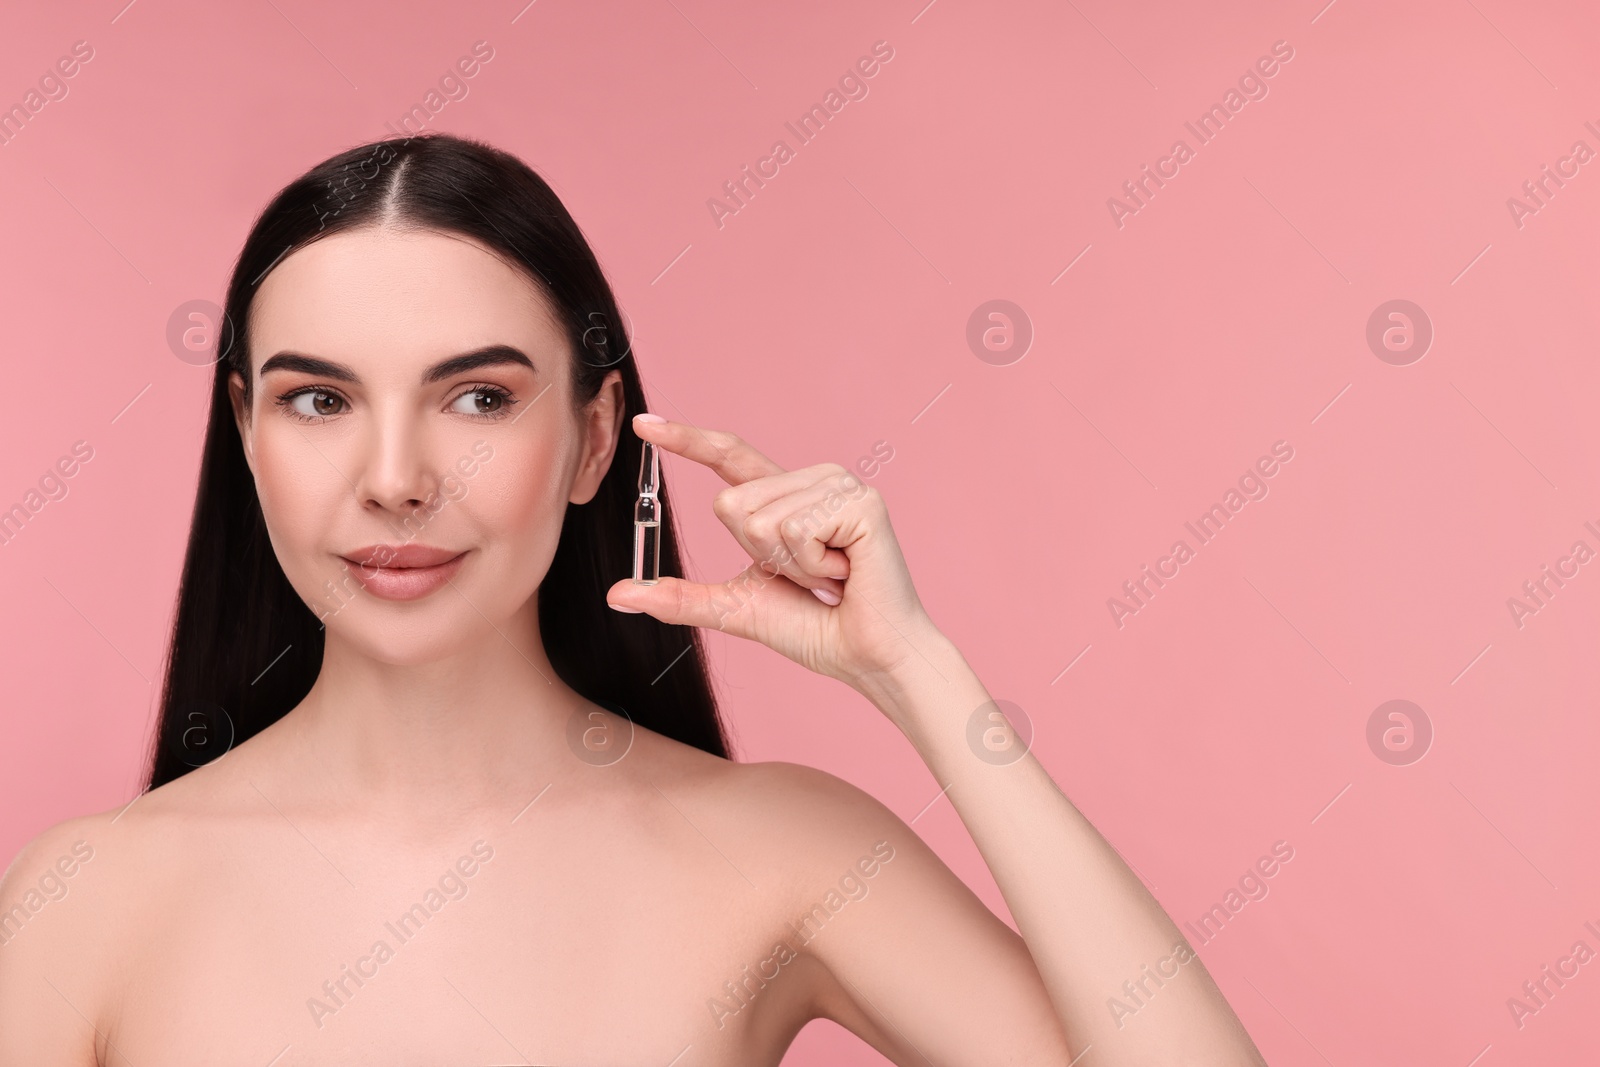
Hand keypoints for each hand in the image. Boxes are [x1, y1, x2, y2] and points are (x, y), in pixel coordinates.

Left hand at [606, 414, 940, 690]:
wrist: (866, 656)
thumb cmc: (813, 629)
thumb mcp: (734, 606)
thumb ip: (679, 596)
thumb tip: (618, 594)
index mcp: (782, 497)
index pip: (727, 456)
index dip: (685, 439)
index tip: (644, 424)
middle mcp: (811, 479)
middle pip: (732, 503)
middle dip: (759, 555)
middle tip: (808, 577)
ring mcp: (839, 485)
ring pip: (761, 518)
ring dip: (790, 566)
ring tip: (831, 577)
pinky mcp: (861, 503)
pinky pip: (796, 529)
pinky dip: (813, 566)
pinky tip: (846, 573)